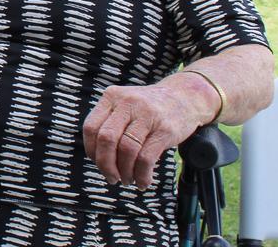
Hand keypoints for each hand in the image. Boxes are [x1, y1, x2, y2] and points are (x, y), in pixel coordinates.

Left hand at [82, 81, 210, 187]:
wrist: (186, 97)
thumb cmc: (150, 108)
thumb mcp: (125, 105)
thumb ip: (110, 123)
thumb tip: (98, 159)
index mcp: (112, 97)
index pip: (91, 128)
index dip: (92, 151)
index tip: (98, 163)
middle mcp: (128, 103)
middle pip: (106, 139)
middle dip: (106, 165)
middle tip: (112, 177)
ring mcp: (147, 115)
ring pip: (126, 150)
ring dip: (125, 172)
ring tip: (128, 180)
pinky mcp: (165, 130)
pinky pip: (146, 158)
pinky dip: (141, 175)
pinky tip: (142, 181)